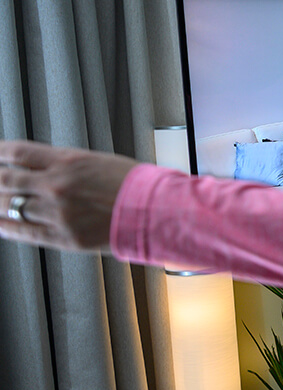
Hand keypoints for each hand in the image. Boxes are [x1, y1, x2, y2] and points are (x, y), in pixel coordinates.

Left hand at [0, 141, 137, 251]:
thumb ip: (66, 165)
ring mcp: (58, 213)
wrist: (159, 211)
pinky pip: (23, 232)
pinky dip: (6, 226)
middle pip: (6, 179)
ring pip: (10, 206)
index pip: (19, 153)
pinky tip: (0, 223)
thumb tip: (38, 168)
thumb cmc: (138, 185)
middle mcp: (58, 186)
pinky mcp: (63, 237)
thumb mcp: (99, 162)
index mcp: (69, 161)